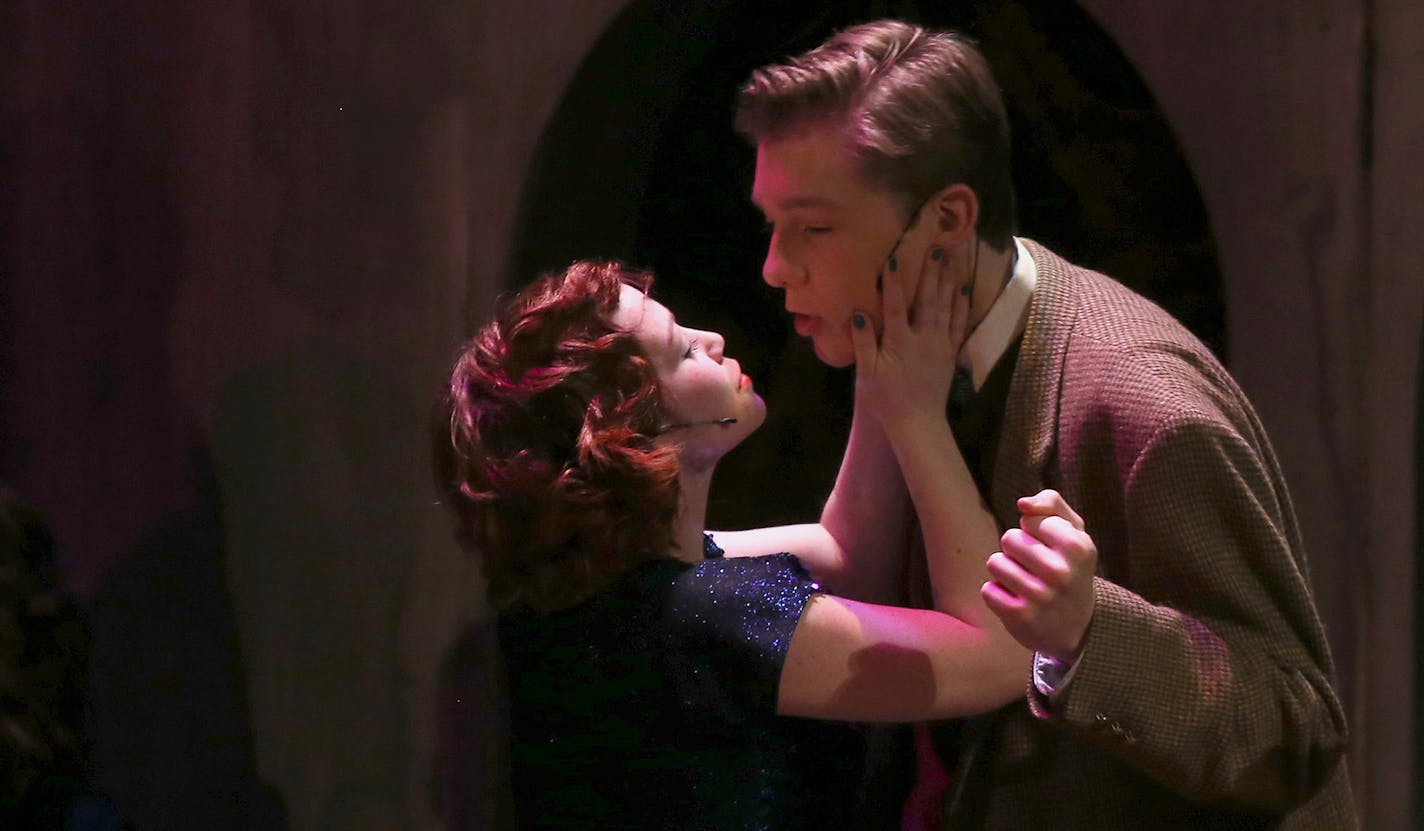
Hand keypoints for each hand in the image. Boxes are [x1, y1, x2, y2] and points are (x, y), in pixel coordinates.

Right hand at [849, 246, 969, 432]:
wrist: (917, 424)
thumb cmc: (886, 399)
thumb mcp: (867, 373)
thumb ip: (864, 342)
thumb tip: (859, 313)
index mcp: (899, 342)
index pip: (896, 305)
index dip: (894, 281)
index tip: (895, 257)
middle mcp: (923, 339)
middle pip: (927, 299)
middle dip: (930, 272)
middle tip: (936, 247)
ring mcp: (940, 345)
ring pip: (945, 307)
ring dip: (947, 281)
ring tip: (950, 259)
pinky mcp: (950, 353)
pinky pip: (958, 324)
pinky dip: (961, 306)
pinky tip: (962, 289)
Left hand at [981, 489, 1096, 661]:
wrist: (1079, 628)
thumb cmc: (1070, 568)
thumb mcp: (1074, 533)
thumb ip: (1051, 504)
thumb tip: (1023, 504)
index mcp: (1077, 547)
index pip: (1030, 520)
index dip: (1034, 531)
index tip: (1050, 548)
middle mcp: (1061, 572)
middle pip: (1009, 538)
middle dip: (1016, 550)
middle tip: (1035, 567)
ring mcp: (1040, 596)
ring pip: (995, 562)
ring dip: (1005, 572)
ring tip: (1025, 583)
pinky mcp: (1020, 616)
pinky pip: (988, 590)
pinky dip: (998, 594)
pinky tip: (1018, 601)